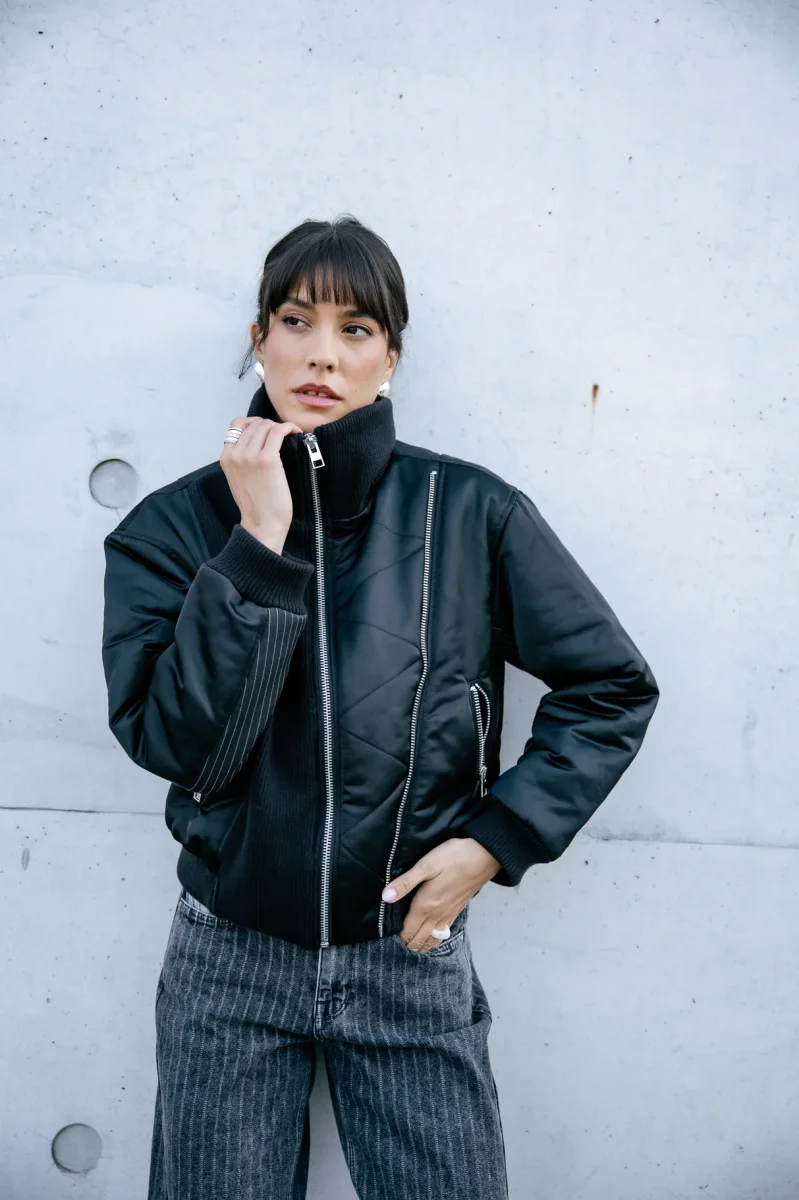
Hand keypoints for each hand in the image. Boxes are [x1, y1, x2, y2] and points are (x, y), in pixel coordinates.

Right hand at [220, 416, 303, 551]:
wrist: (262, 524)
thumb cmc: (256, 505)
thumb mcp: (239, 478)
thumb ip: (242, 459)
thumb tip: (259, 441)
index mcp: (226, 458)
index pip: (237, 424)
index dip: (255, 423)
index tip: (267, 431)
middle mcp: (235, 454)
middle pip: (254, 423)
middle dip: (270, 425)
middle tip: (282, 436)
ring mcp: (249, 456)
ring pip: (266, 425)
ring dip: (280, 427)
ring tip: (290, 435)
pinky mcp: (267, 460)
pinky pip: (278, 431)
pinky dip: (289, 427)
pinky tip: (296, 433)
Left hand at [382, 837, 500, 952]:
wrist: (484, 857)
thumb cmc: (454, 857)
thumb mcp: (427, 865)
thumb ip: (406, 882)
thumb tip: (386, 897)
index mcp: (425, 906)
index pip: (408, 931)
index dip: (397, 936)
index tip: (388, 933)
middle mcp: (436, 916)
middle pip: (419, 940)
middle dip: (407, 943)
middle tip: (396, 939)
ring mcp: (448, 916)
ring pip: (431, 941)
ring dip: (420, 945)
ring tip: (410, 942)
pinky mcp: (456, 912)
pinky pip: (442, 935)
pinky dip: (432, 941)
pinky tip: (429, 937)